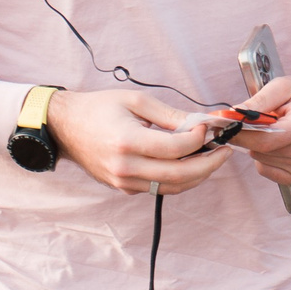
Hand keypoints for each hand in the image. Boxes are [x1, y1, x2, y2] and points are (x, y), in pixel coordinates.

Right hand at [48, 88, 221, 194]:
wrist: (65, 126)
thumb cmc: (99, 108)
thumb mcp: (135, 101)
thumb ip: (170, 115)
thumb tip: (202, 123)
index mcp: (127, 142)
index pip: (176, 148)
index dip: (199, 139)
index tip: (207, 127)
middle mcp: (125, 167)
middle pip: (180, 175)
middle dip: (209, 164)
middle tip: (225, 151)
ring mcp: (123, 182)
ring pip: (172, 187)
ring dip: (198, 175)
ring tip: (213, 158)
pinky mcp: (124, 188)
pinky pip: (159, 188)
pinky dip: (179, 178)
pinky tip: (190, 163)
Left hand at [226, 74, 290, 187]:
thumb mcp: (284, 86)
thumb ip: (258, 100)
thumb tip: (233, 115)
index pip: (263, 139)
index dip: (240, 133)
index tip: (225, 124)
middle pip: (259, 150)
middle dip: (249, 135)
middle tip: (257, 121)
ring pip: (260, 160)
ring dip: (259, 145)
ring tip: (276, 130)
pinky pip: (267, 169)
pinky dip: (265, 157)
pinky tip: (279, 144)